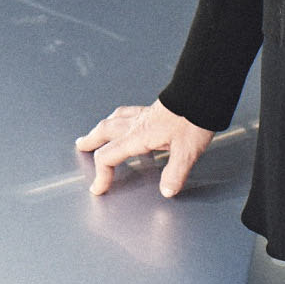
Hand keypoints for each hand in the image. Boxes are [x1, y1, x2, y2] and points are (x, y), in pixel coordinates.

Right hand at [75, 99, 213, 197]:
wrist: (202, 92)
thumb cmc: (194, 118)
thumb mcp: (187, 151)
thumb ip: (175, 172)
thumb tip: (167, 190)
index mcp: (139, 135)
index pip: (109, 156)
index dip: (101, 174)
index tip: (98, 188)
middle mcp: (137, 124)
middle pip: (105, 131)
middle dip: (92, 141)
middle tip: (81, 146)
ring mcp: (145, 114)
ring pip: (116, 119)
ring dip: (103, 127)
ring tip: (98, 131)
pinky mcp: (155, 109)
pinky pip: (131, 113)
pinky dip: (122, 118)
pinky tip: (130, 121)